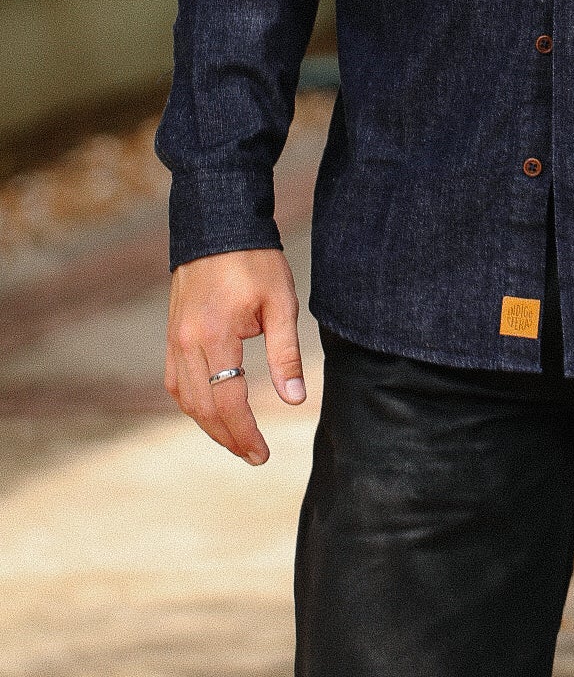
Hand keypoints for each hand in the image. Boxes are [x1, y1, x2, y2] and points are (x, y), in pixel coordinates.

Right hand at [165, 248, 306, 464]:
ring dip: (209, 425)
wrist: (218, 225)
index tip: (261, 454)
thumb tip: (295, 400)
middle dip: (228, 437)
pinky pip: (175, 381)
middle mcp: (186, 343)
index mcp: (216, 336)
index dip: (245, 433)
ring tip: (236, 440)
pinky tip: (210, 411)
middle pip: (203, 408)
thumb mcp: (280, 303)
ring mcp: (174, 339)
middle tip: (253, 456)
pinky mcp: (171, 333)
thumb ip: (285, 354)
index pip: (228, 401)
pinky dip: (192, 403)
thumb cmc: (255, 261)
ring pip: (185, 399)